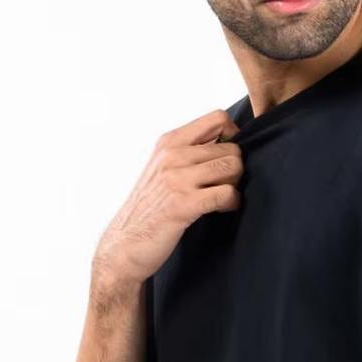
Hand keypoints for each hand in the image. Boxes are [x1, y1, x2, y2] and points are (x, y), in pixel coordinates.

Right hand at [93, 108, 242, 287]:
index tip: (228, 159)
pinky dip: (231, 203)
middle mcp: (173, 154)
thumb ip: (189, 152)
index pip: (218, 118)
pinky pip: (226, 193)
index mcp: (170, 141)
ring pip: (232, 167)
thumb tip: (228, 143)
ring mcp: (177, 178)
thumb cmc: (150, 208)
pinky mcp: (184, 203)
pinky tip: (222, 209)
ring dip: (235, 186)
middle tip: (225, 187)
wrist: (126, 243)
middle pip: (232, 148)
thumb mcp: (163, 169)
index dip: (234, 137)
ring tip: (223, 199)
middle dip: (236, 170)